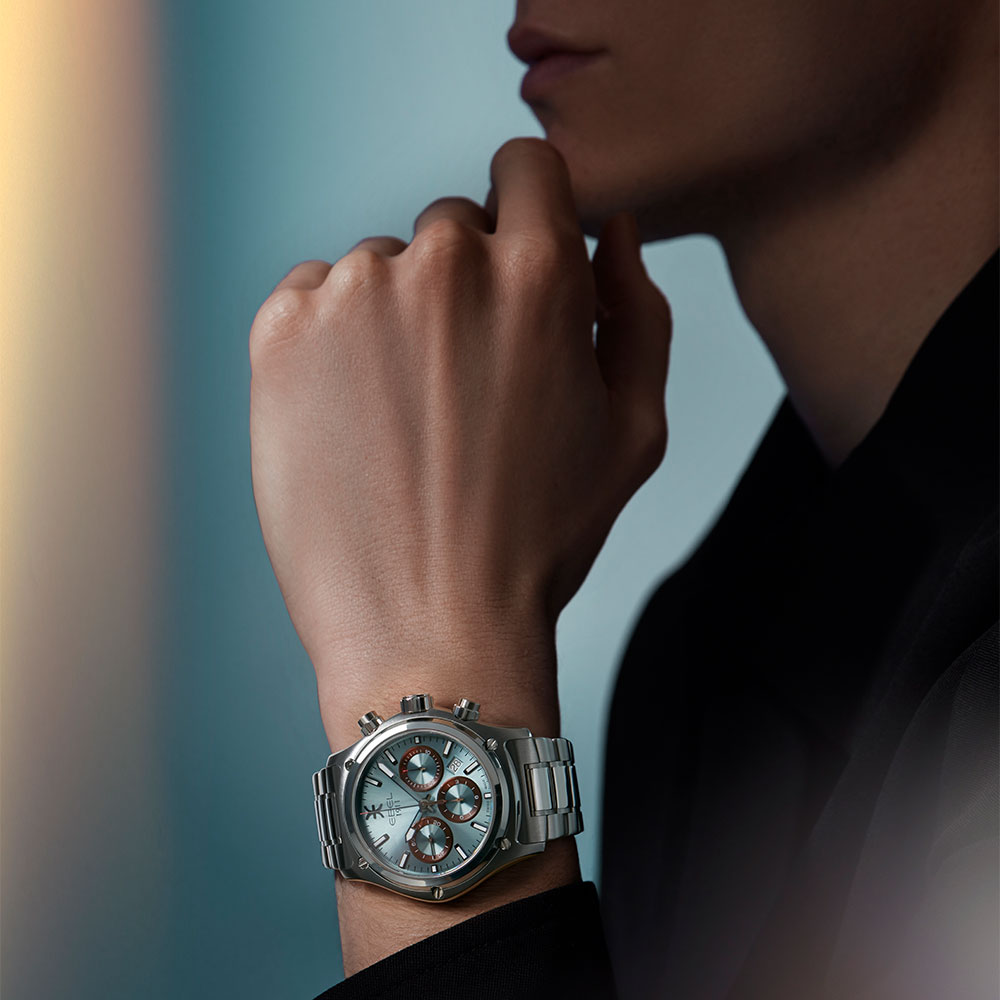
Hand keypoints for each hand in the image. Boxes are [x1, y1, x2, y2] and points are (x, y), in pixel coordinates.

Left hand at [249, 137, 671, 742]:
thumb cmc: (541, 539)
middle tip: (463, 387)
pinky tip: (354, 418)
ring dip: (396, 319)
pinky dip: (332, 339)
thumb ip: (637, 311)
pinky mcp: (280, 332)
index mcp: (537, 275)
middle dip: (467, 285)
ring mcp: (352, 294)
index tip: (518, 268)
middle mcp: (442, 263)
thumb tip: (611, 231)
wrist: (429, 629)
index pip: (529, 170)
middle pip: (454, 226)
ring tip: (405, 422)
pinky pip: (314, 296)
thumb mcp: (633, 431)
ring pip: (382, 267)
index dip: (530, 213)